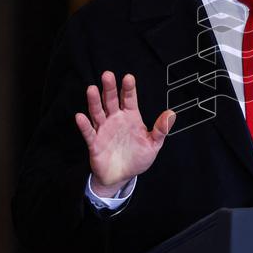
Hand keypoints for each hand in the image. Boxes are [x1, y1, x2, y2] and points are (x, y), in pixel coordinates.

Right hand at [75, 71, 174, 195]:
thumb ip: (160, 130)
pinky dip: (84, 125)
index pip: (129, 99)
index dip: (129, 89)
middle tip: (108, 75)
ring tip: (92, 89)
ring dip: (94, 101)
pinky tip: (80, 116)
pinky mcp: (94, 143)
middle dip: (110, 88)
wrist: (122, 176)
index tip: (128, 77)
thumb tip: (171, 114)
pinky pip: (88, 132)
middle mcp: (115, 119)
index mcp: (131, 117)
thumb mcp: (153, 145)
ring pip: (98, 112)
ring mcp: (103, 129)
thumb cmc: (138, 158)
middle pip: (111, 101)